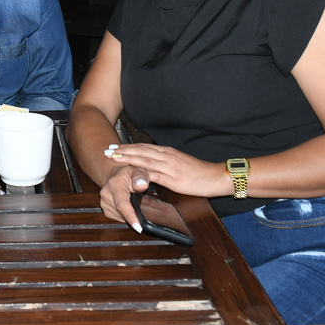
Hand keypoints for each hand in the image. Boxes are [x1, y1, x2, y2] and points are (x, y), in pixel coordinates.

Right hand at [98, 163, 150, 231]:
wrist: (117, 176)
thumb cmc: (129, 174)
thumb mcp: (138, 171)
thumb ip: (141, 177)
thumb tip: (141, 186)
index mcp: (114, 184)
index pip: (122, 203)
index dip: (130, 216)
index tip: (138, 227)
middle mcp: (106, 194)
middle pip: (122, 212)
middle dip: (134, 214)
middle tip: (142, 207)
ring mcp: (104, 203)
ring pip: (121, 217)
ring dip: (130, 214)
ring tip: (134, 203)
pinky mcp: (105, 210)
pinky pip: (118, 218)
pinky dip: (125, 215)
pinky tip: (128, 207)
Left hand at [105, 143, 225, 197]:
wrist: (216, 177)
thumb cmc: (199, 173)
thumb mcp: (180, 164)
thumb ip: (166, 164)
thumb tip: (153, 166)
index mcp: (167, 152)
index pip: (144, 147)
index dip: (128, 146)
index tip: (114, 146)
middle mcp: (166, 156)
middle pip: (140, 151)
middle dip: (122, 150)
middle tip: (107, 150)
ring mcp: (169, 166)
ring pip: (144, 160)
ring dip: (127, 158)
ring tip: (113, 157)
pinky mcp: (173, 179)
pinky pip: (154, 175)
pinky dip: (140, 173)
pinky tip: (131, 174)